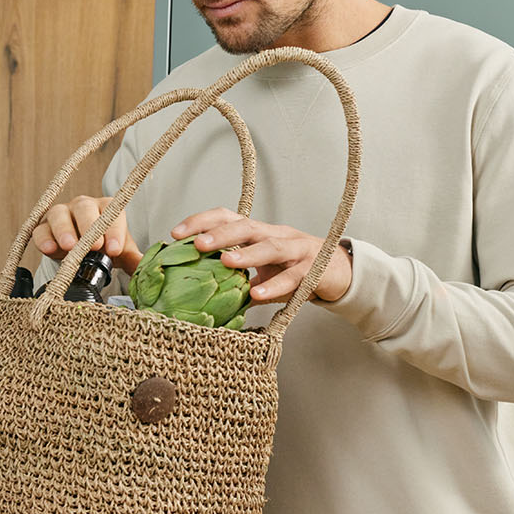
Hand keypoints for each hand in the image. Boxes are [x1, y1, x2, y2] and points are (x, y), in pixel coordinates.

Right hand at [32, 195, 141, 272]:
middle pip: (85, 208)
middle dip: (89, 226)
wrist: (82, 252)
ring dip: (64, 230)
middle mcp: (84, 206)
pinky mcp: (44, 227)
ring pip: (59, 214)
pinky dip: (44, 238)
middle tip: (94, 247)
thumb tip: (151, 268)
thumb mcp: (121, 252)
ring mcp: (62, 214)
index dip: (114, 231)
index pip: (112, 213)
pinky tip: (49, 250)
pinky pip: (40, 229)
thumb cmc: (104, 247)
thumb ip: (134, 259)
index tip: (115, 250)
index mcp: (107, 208)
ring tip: (70, 247)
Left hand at [173, 208, 351, 303]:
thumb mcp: (261, 269)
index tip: (175, 234)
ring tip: (225, 263)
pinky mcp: (312, 269)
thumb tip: (198, 295)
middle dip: (220, 233)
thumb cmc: (292, 270)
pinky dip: (274, 286)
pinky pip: (292, 277)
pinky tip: (258, 295)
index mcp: (258, 233)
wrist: (338, 271)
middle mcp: (275, 235)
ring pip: (270, 247)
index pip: (227, 218)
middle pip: (246, 227)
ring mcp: (295, 250)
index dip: (201, 221)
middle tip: (197, 244)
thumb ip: (235, 279)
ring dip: (247, 255)